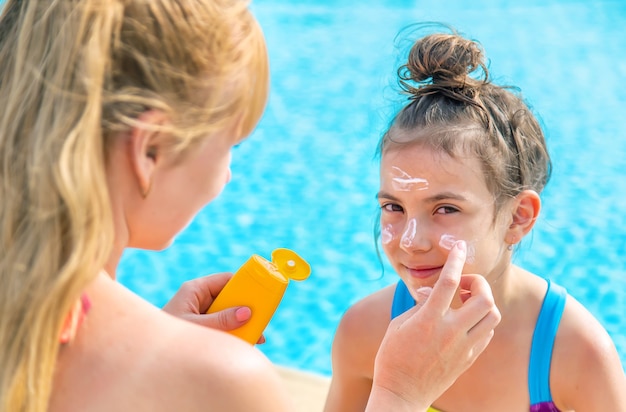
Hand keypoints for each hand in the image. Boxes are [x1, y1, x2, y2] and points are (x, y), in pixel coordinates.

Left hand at [162, 272, 265, 342]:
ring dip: (241, 323)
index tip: (261, 291)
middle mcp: (198, 299)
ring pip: (227, 313)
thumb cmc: (167, 338)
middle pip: (229, 297)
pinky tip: (245, 343)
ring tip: (258, 337)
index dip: (244, 283)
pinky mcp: (200, 327)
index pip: (225, 279)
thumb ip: (221, 320)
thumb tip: (247, 312)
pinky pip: (221, 325)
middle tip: (262, 318)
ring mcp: (200, 313)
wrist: (149, 356)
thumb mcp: (197, 326)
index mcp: (195, 289)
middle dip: (245, 308)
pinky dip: (233, 333)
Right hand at [366, 241, 500, 410]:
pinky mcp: (469, 358)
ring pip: (491, 315)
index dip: (456, 260)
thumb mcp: (399, 324)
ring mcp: (463, 346)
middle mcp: (450, 332)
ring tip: (465, 302)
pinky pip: (487, 332)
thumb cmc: (393, 356)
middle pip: (483, 297)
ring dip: (482, 301)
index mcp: (428, 320)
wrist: (401, 393)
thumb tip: (434, 291)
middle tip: (463, 283)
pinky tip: (465, 320)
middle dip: (477, 282)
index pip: (449, 282)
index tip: (460, 247)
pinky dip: (481, 320)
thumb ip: (420, 305)